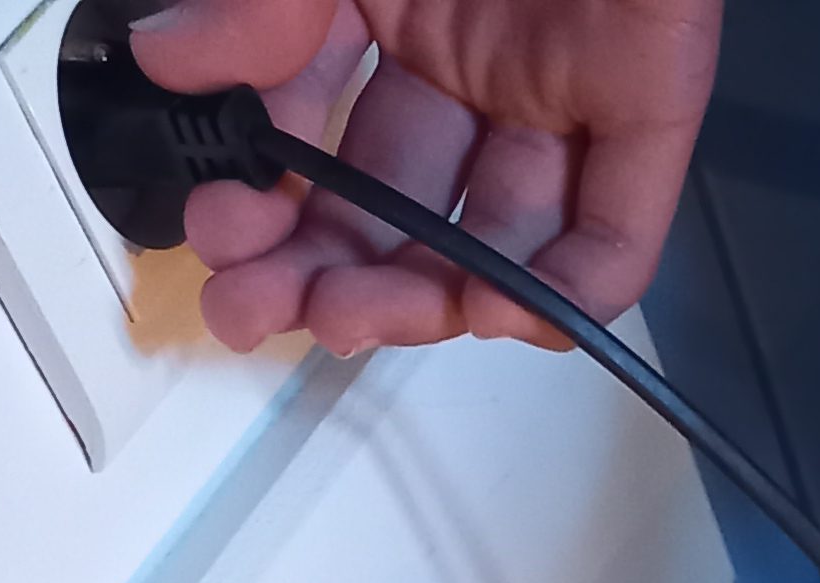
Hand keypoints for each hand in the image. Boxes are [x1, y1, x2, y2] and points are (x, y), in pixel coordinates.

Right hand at [132, 0, 722, 350]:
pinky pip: (611, 236)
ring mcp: (561, 94)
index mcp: (391, 8)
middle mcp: (474, 64)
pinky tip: (483, 309)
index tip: (218, 244)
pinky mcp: (649, 108)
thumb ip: (263, 6)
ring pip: (497, 242)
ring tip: (350, 314)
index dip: (270, 204)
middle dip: (328, 272)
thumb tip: (170, 61)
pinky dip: (554, 294)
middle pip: (401, 208)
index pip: (324, 140)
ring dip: (421, 300)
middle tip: (262, 313)